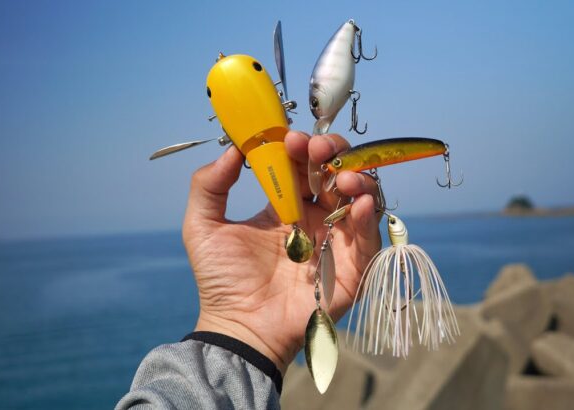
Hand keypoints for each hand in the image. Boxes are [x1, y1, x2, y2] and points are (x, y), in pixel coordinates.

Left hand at [182, 131, 381, 373]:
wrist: (239, 327)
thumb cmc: (222, 281)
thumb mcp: (203, 227)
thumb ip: (209, 185)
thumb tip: (232, 148)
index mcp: (286, 207)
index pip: (303, 166)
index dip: (301, 147)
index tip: (291, 139)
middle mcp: (316, 219)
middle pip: (336, 174)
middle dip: (333, 154)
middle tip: (319, 150)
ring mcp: (336, 242)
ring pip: (360, 199)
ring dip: (356, 179)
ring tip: (341, 177)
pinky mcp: (351, 268)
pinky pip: (370, 238)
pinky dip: (369, 217)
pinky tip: (358, 202)